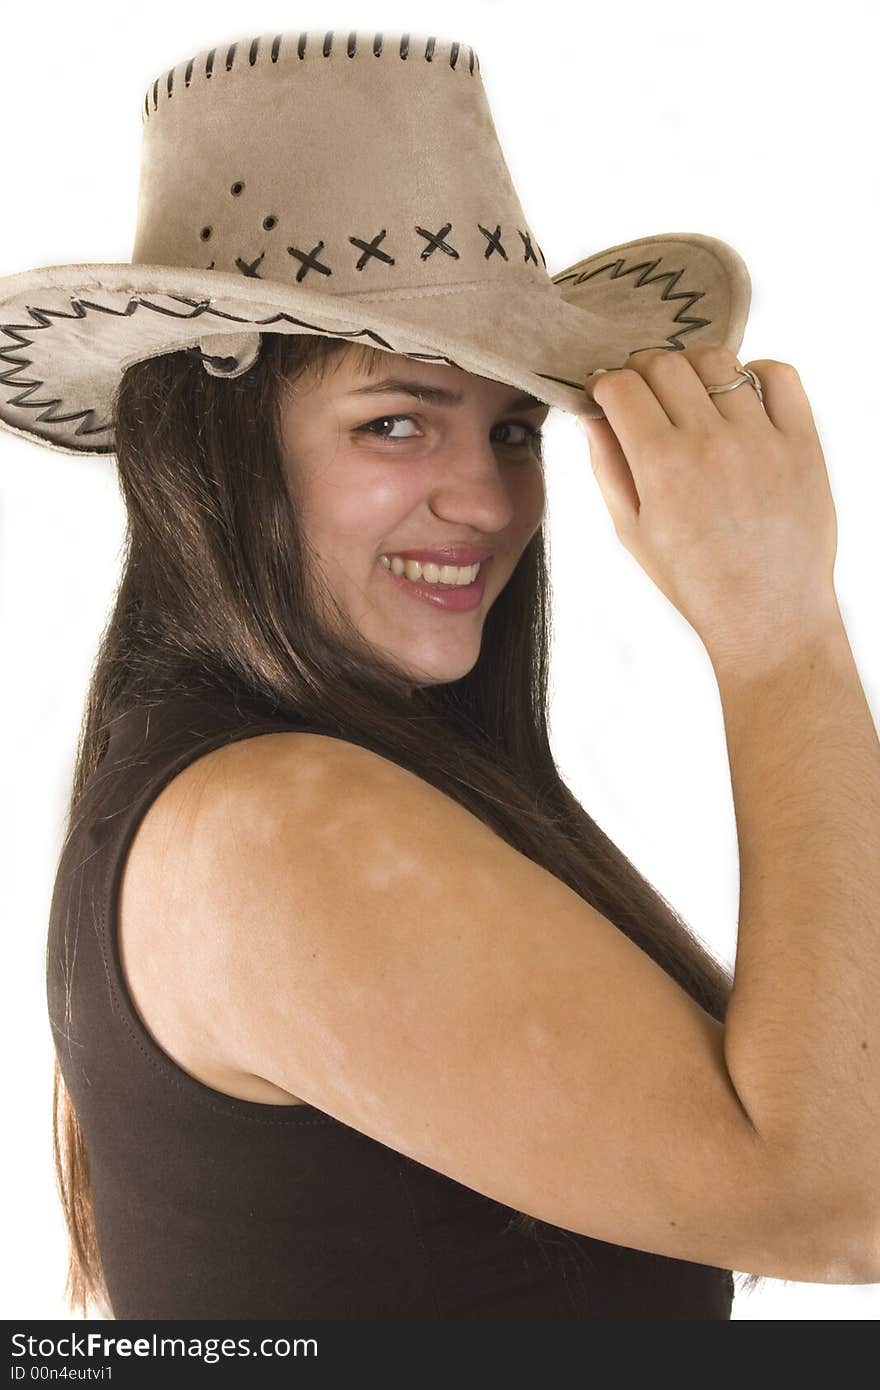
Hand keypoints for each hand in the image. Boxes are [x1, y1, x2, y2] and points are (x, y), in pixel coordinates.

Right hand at [579, 346, 839, 668]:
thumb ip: (609, 468)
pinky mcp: (802, 442)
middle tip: (644, 390)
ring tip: (691, 392)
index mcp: (661, 467)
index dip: (607, 382)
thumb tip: (592, 417)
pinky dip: (755, 372)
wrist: (767, 614)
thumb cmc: (697, 582)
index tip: (608, 392)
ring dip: (694, 366)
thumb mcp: (633, 532)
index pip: (623, 387)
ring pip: (718, 361)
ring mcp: (761, 439)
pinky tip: (740, 397)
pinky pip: (779, 376)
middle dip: (643, 369)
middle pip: (665, 364)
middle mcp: (710, 443)